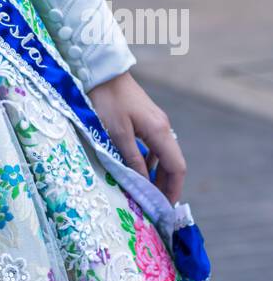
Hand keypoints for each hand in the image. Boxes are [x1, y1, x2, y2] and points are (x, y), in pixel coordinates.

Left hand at [88, 71, 186, 204]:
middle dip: (166, 185)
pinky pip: (154, 145)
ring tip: (144, 192)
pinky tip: (136, 169)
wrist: (102, 70)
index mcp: (159, 132)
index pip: (177, 167)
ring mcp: (156, 122)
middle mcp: (163, 127)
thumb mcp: (117, 133)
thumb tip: (144, 184)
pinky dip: (149, 161)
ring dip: (157, 174)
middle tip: (153, 205)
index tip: (165, 209)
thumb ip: (132, 159)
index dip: (173, 190)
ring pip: (163, 155)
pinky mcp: (146, 118)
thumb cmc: (108, 101)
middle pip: (173, 163)